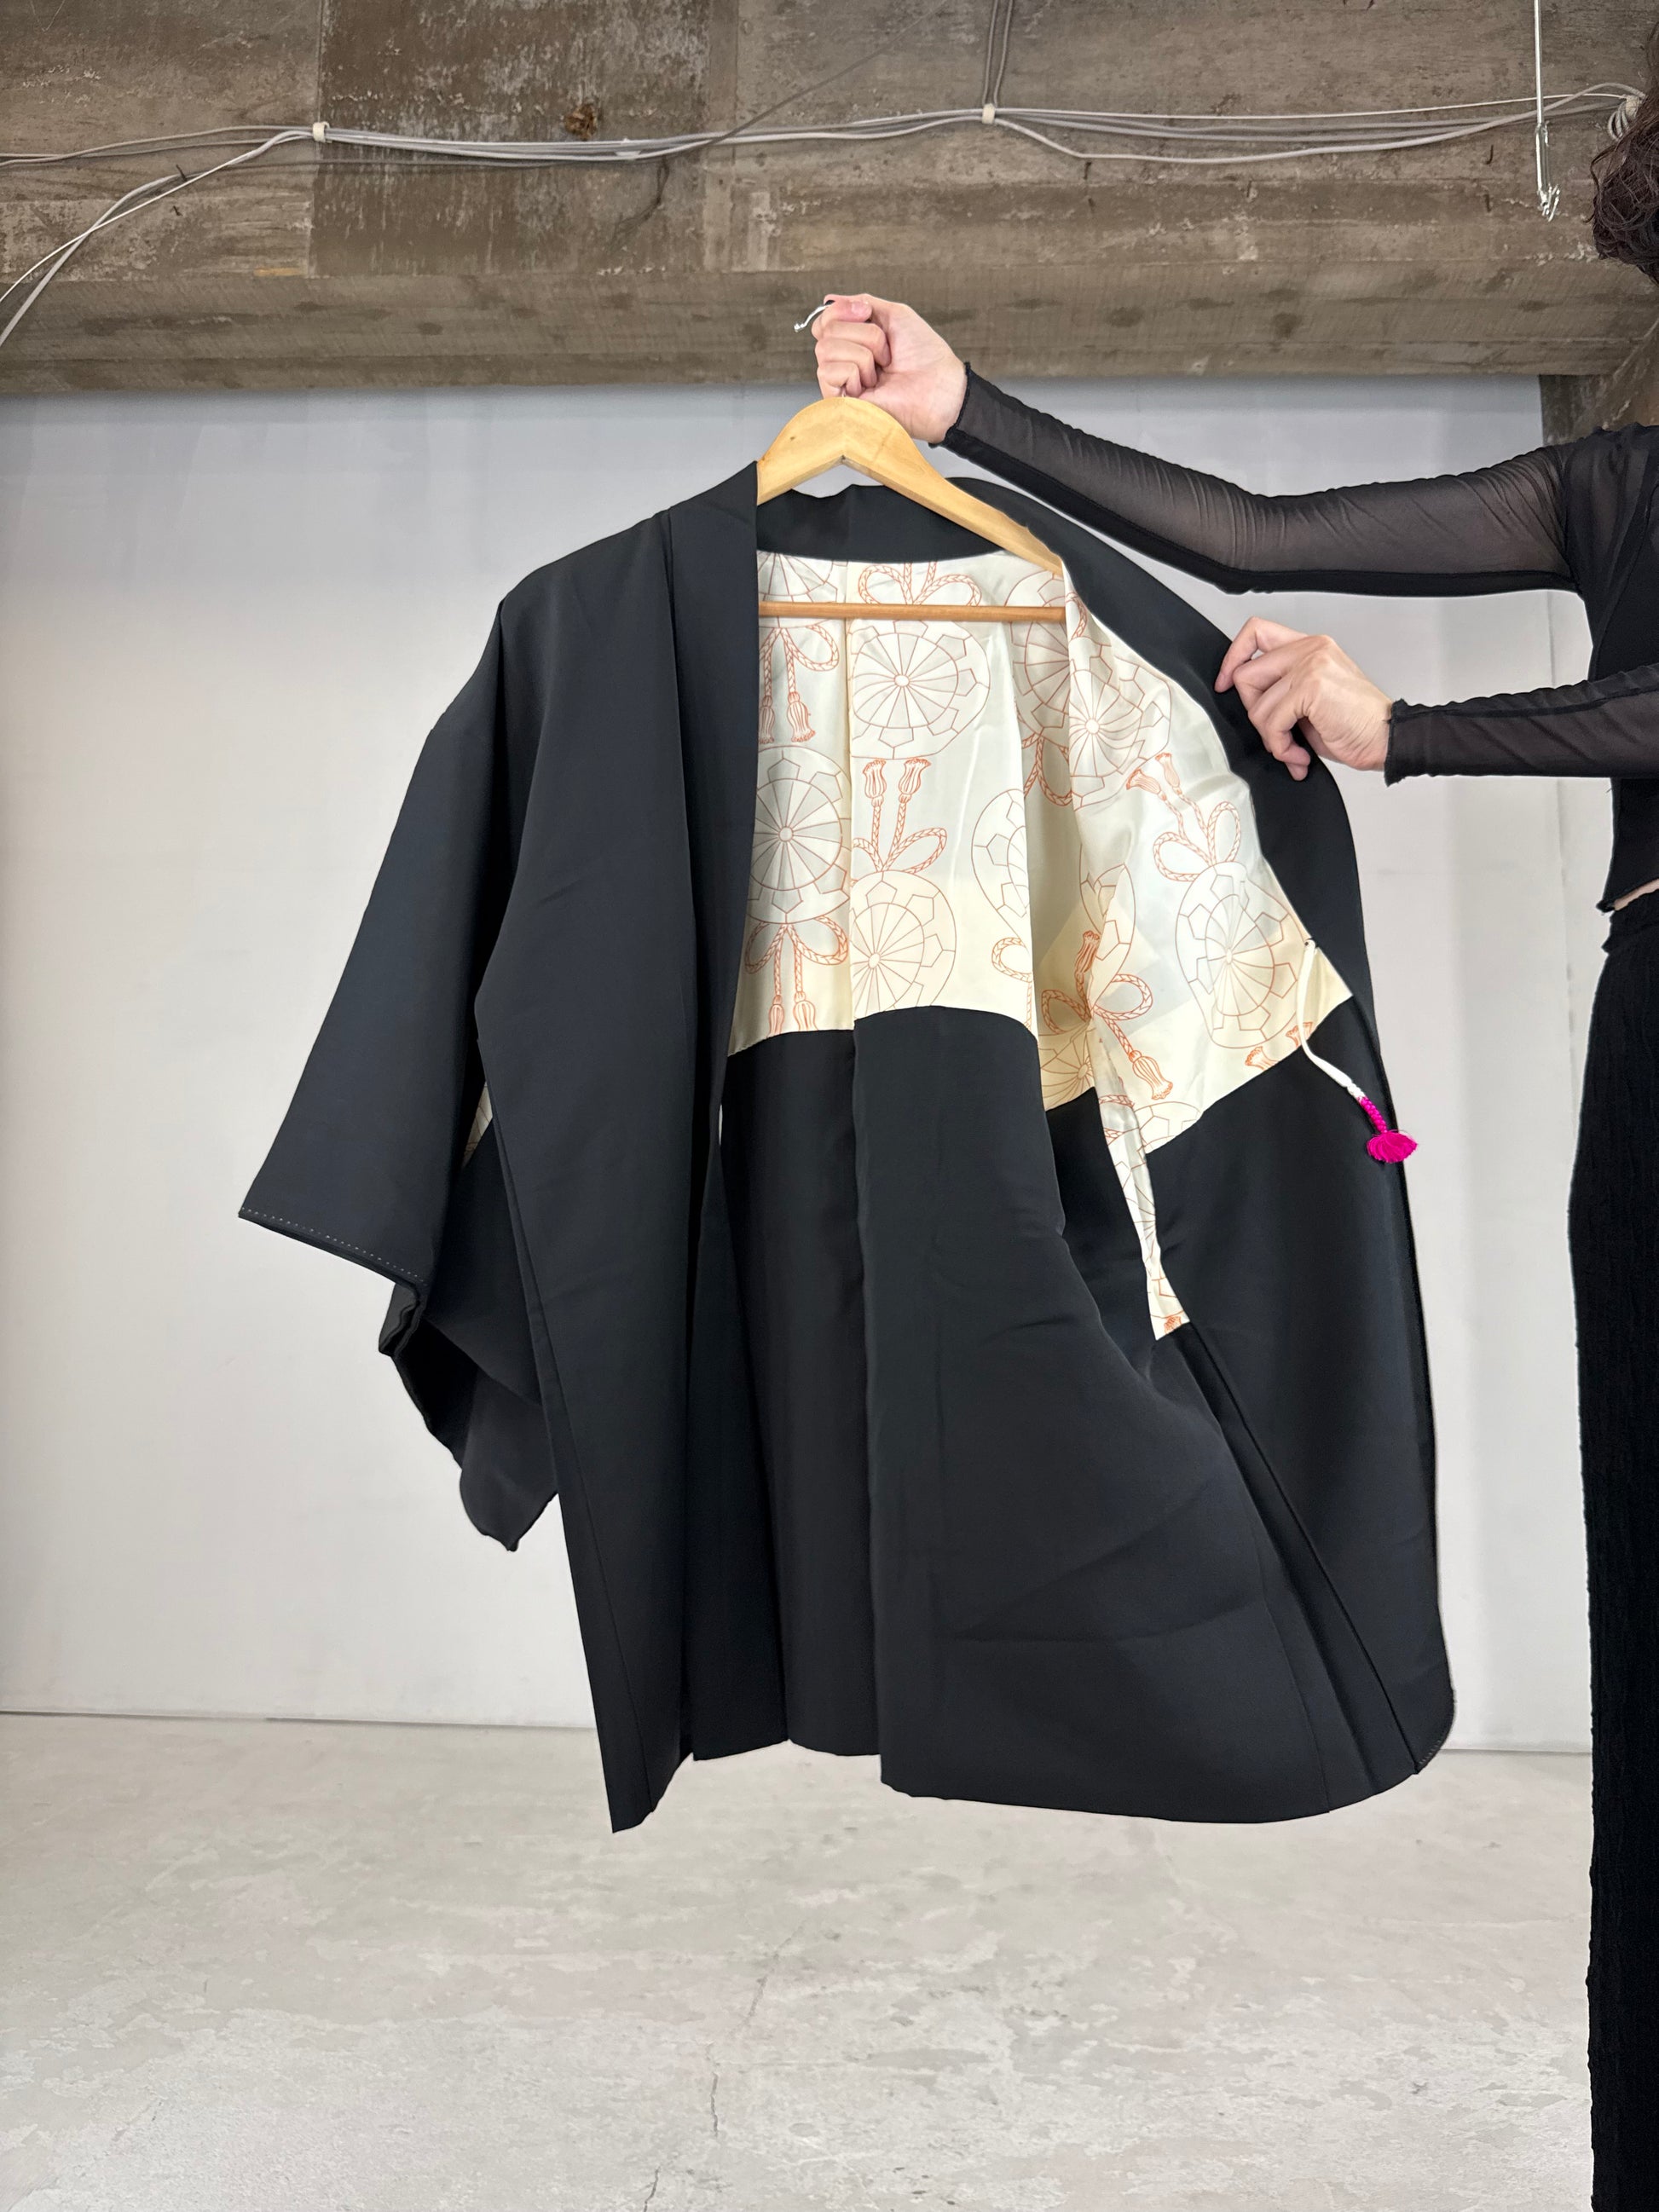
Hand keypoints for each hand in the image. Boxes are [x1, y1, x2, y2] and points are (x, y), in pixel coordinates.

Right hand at [812, 294, 967, 443]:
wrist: (938, 387)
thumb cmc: (924, 355)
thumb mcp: (894, 314)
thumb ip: (861, 303)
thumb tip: (829, 300)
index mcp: (855, 340)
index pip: (824, 320)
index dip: (840, 310)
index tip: (867, 314)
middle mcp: (844, 360)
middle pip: (826, 330)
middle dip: (863, 334)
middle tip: (885, 352)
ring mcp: (841, 381)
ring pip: (825, 349)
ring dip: (862, 354)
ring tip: (881, 371)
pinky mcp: (839, 401)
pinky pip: (828, 371)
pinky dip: (854, 372)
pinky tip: (870, 386)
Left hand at [1215, 616, 1391, 779]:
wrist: (1386, 738)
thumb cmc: (1354, 724)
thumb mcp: (1311, 699)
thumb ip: (1282, 688)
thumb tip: (1248, 701)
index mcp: (1310, 646)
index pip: (1255, 631)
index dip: (1232, 657)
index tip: (1225, 683)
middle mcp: (1310, 649)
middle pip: (1246, 673)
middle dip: (1254, 713)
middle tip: (1276, 733)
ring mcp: (1311, 664)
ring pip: (1257, 704)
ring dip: (1271, 738)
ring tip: (1293, 749)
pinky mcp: (1311, 685)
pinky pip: (1272, 721)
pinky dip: (1281, 746)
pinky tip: (1300, 754)